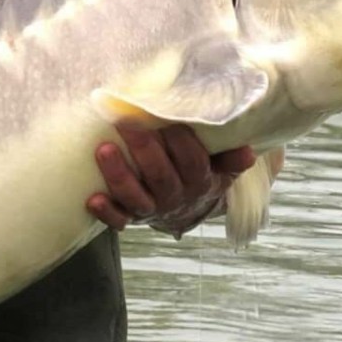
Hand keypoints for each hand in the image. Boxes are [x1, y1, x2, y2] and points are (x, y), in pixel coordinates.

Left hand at [87, 125, 255, 237]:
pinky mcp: (130, 217)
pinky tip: (92, 199)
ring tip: (103, 150)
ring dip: (119, 175)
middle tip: (127, 123)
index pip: (193, 163)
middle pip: (161, 176)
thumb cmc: (199, 175)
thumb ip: (231, 158)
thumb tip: (249, 150)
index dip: (182, 143)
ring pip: (136, 197)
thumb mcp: (220, 169)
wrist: (185, 211)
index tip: (168, 120)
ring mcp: (152, 209)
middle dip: (145, 150)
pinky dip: (106, 212)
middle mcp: (175, 197)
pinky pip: (118, 220)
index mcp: (199, 182)